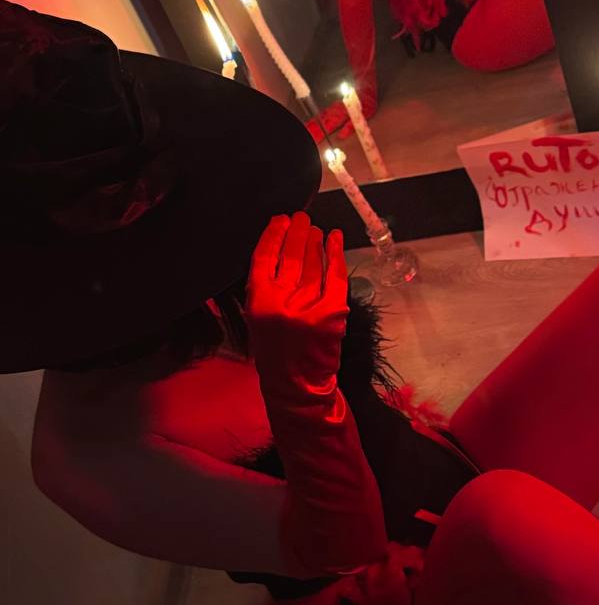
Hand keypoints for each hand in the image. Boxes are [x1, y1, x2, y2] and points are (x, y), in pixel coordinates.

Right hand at [245, 212, 348, 391]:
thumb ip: (263, 289)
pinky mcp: (333, 311)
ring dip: (314, 241)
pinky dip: (335, 253)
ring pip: (312, 262)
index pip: (263, 258)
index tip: (279, 220)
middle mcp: (282, 302)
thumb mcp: (257, 319)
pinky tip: (335, 238)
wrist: (296, 386)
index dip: (272, 235)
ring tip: (314, 229)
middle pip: (290, 255)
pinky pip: (335, 274)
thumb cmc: (275, 352)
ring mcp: (309, 306)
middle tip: (301, 218)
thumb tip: (276, 251)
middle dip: (296, 232)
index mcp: (258, 302)